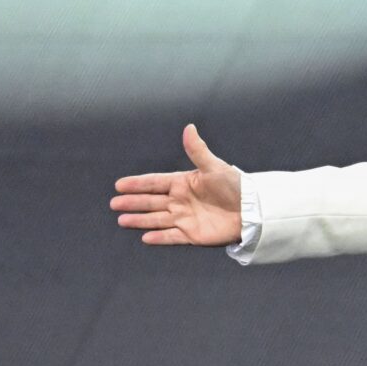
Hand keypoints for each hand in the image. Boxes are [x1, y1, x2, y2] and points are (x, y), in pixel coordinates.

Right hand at [112, 124, 241, 245]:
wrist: (252, 210)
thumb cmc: (235, 186)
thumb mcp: (214, 167)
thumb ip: (197, 150)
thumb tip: (189, 127)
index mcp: (184, 183)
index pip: (155, 183)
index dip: (138, 184)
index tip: (119, 184)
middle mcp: (181, 201)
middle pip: (152, 202)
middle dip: (133, 202)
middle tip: (114, 203)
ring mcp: (185, 218)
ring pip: (157, 219)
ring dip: (140, 220)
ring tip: (122, 220)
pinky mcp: (192, 234)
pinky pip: (171, 236)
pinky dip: (159, 238)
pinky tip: (145, 237)